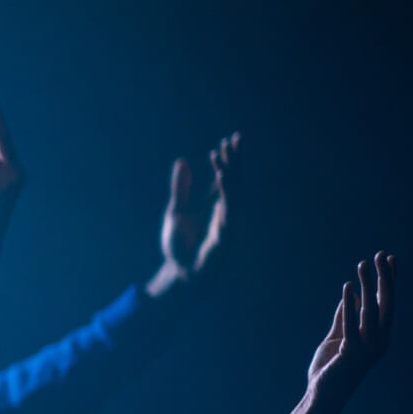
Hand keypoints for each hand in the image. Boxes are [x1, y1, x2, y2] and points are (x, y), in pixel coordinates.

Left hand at [155, 132, 238, 293]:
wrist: (180, 274)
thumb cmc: (179, 247)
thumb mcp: (176, 211)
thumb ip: (181, 188)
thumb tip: (182, 161)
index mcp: (215, 206)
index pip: (226, 178)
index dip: (227, 160)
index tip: (226, 142)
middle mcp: (226, 211)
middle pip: (236, 181)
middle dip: (235, 161)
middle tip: (234, 139)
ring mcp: (229, 222)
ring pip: (236, 192)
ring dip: (231, 173)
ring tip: (225, 154)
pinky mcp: (227, 233)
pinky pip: (230, 208)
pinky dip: (227, 192)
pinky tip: (221, 176)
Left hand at [285, 252, 394, 413]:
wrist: (322, 395)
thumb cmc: (331, 368)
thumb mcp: (338, 338)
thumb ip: (343, 319)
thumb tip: (348, 297)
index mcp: (378, 337)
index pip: (387, 303)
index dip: (389, 281)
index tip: (388, 259)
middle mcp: (379, 341)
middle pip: (385, 304)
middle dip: (384, 278)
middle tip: (380, 254)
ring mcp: (367, 348)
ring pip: (370, 311)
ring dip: (367, 286)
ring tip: (362, 265)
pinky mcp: (350, 354)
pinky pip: (351, 325)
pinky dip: (349, 306)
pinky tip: (347, 287)